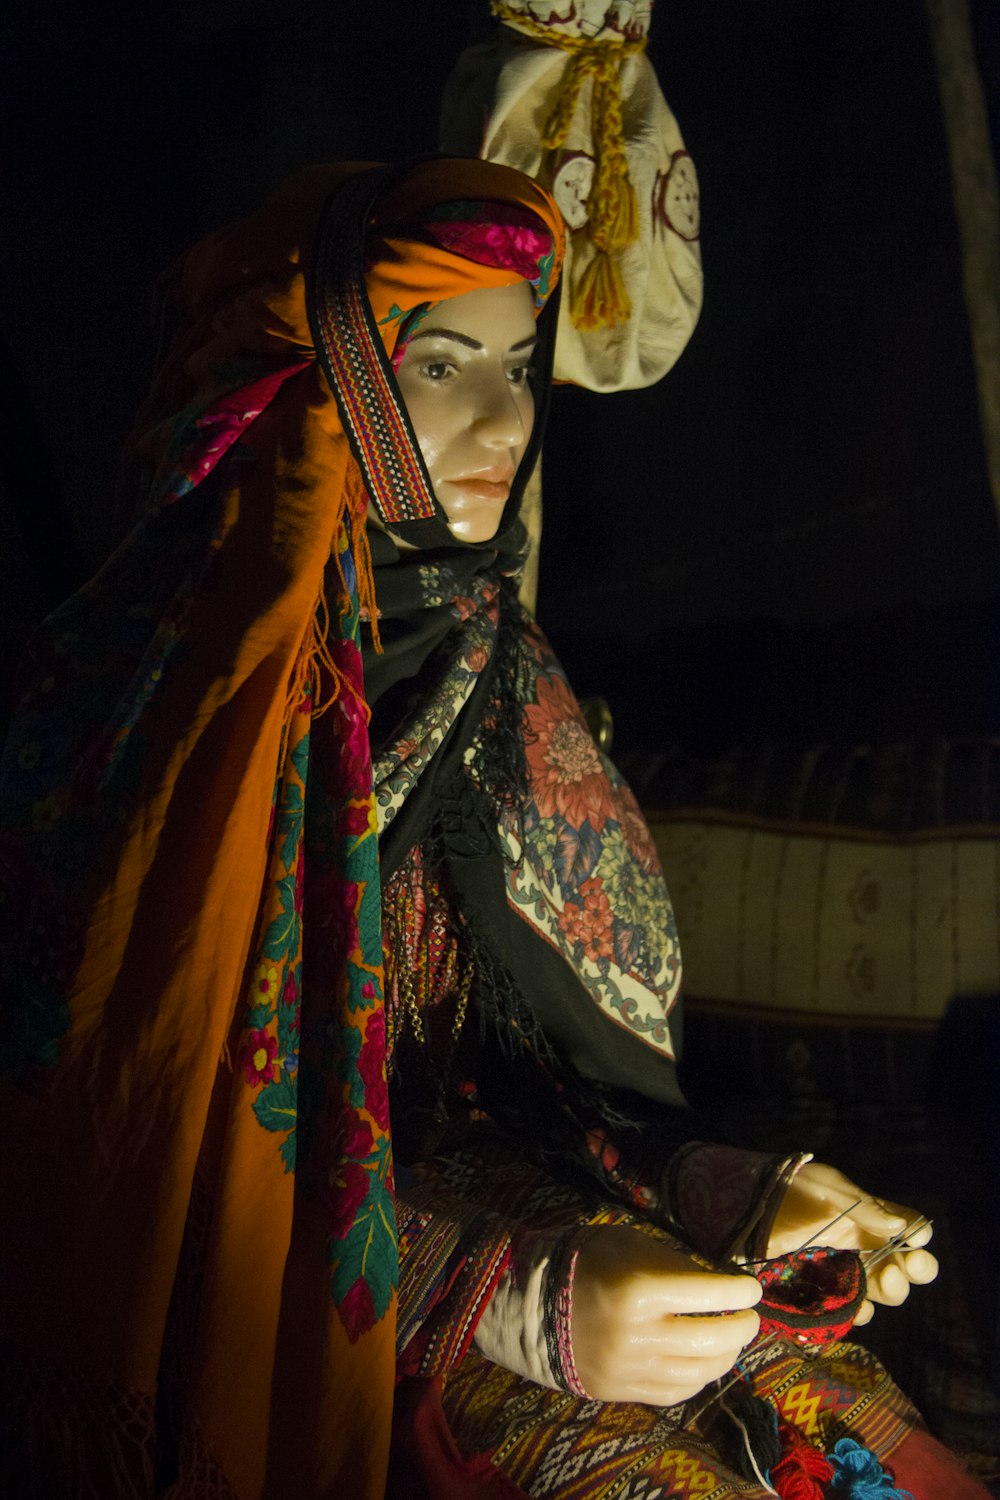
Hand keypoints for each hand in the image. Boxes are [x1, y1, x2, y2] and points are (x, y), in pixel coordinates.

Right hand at [571, 1226, 761, 1404]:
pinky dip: (698, 1378)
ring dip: (726, 1356)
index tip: (752, 1288)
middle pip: (711, 1339)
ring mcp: (630, 1369)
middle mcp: (639, 1335)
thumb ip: (674, 1263)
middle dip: (742, 1328)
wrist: (535, 1302)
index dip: (738, 1292)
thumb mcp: (631, 1244)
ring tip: (733, 1341)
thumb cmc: (589, 1262)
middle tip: (751, 1318)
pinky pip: (674, 1392)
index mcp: (640, 1290)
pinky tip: (704, 1362)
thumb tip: (717, 1284)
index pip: (708, 1293)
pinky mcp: (622, 1391)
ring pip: (699, 1372)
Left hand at [768, 1162, 937, 1324]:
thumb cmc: (791, 1188)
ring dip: (885, 1293)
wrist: (747, 1204)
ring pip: (878, 1291)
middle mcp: (863, 1245)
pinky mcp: (821, 1290)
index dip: (918, 1237)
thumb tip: (900, 1229)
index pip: (909, 1228)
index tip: (915, 1242)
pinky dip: (856, 1312)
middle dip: (908, 1274)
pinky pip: (848, 1308)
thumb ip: (862, 1207)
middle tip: (895, 1274)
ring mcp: (843, 1269)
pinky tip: (853, 1309)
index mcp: (870, 1216)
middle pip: (901, 1266)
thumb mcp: (827, 1188)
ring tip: (879, 1287)